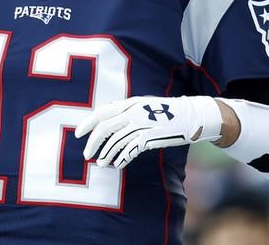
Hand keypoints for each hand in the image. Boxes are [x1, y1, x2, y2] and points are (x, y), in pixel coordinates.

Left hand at [74, 95, 221, 168]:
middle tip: (86, 154)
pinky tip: (117, 165)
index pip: (101, 112)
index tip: (78, 134)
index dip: (87, 123)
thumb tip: (106, 120)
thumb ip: (125, 111)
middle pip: (105, 128)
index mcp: (129, 103)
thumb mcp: (143, 105)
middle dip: (93, 143)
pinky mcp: (150, 137)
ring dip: (106, 154)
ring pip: (116, 142)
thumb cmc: (164, 111)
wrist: (190, 115)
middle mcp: (132, 112)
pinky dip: (122, 158)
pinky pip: (130, 150)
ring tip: (101, 163)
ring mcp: (141, 125)